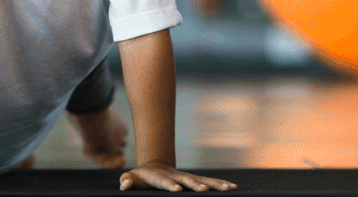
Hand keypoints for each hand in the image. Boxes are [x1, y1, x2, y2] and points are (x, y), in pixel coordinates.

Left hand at [119, 162, 235, 191]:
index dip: (170, 185)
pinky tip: (233, 187)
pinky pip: (210, 182)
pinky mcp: (195, 180)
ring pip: (203, 180)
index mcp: (160, 178)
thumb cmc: (142, 177)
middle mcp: (176, 176)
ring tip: (228, 188)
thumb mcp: (132, 178)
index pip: (165, 182)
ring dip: (215, 184)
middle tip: (204, 190)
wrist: (154, 167)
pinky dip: (221, 184)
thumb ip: (128, 180)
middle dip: (195, 185)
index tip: (177, 190)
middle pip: (187, 180)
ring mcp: (187, 177)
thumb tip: (124, 185)